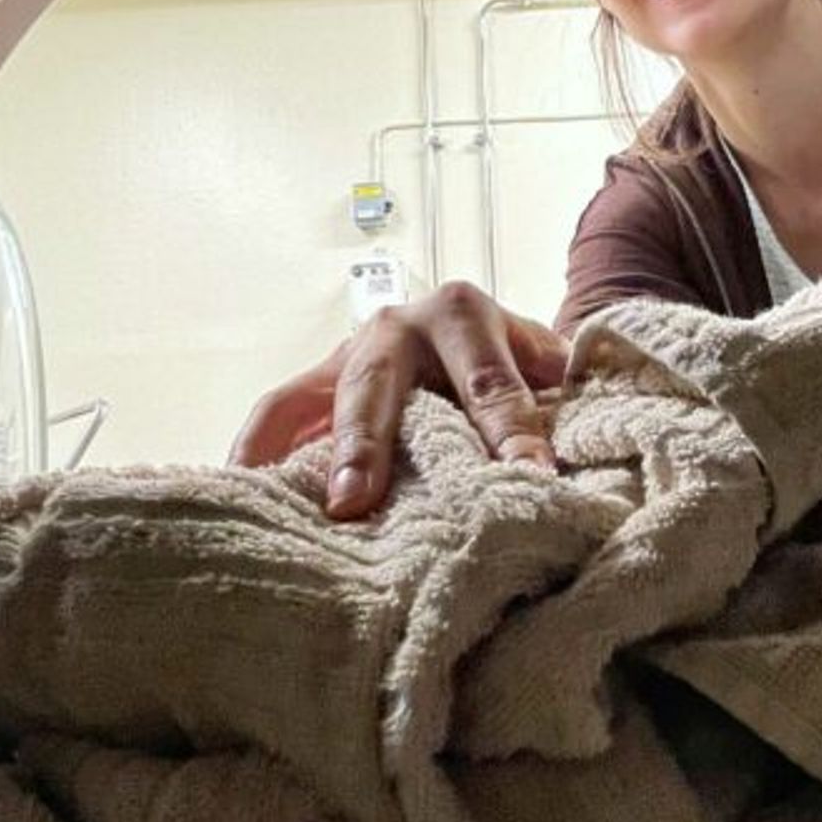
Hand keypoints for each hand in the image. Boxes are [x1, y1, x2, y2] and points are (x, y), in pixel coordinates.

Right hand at [229, 282, 568, 518]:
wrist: (480, 325)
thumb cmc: (518, 360)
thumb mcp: (547, 361)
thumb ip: (563, 396)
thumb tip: (578, 466)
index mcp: (464, 314)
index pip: (490, 381)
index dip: (511, 432)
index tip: (527, 479)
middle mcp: (398, 324)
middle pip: (379, 383)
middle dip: (367, 441)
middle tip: (355, 500)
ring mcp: (351, 352)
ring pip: (316, 396)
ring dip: (303, 452)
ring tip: (291, 507)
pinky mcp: (318, 382)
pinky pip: (277, 412)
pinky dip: (256, 450)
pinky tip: (243, 493)